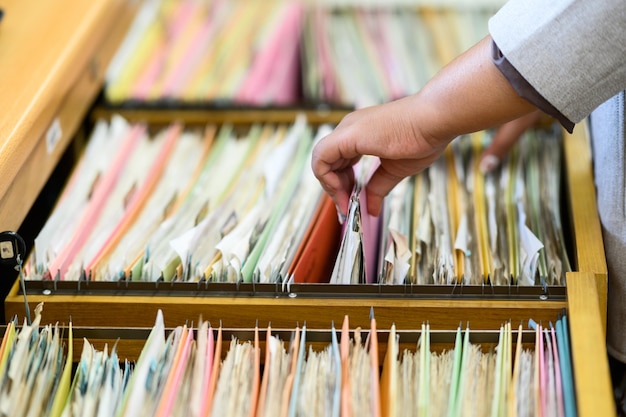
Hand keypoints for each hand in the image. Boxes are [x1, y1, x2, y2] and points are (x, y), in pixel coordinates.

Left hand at [311, 36, 536, 218]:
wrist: (435, 120)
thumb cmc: (422, 137)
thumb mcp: (394, 169)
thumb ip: (378, 187)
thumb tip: (371, 210)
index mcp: (359, 134)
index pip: (338, 162)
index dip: (341, 185)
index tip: (353, 203)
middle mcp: (349, 129)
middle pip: (327, 163)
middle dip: (335, 189)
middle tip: (347, 209)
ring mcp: (347, 130)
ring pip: (320, 161)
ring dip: (330, 187)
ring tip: (346, 204)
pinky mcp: (347, 136)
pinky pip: (321, 159)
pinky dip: (327, 179)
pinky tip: (344, 193)